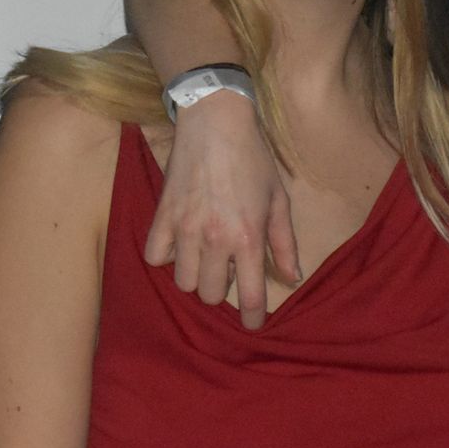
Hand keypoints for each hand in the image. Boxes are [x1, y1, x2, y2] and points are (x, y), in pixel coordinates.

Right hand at [144, 90, 300, 328]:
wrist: (215, 123)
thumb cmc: (253, 160)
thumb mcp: (279, 200)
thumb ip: (285, 243)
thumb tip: (293, 278)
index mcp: (248, 237)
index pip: (251, 296)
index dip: (253, 317)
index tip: (253, 324)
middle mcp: (215, 239)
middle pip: (212, 295)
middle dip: (222, 290)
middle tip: (229, 269)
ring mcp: (185, 229)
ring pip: (184, 282)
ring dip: (196, 276)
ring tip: (205, 257)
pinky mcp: (162, 217)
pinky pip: (156, 258)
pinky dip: (167, 258)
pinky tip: (180, 245)